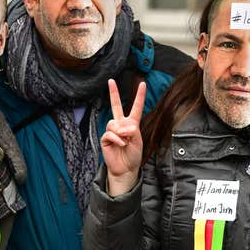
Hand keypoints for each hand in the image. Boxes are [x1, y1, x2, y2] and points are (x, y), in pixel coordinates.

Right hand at [101, 79, 146, 196]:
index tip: (143, 83)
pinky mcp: (106, 138)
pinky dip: (117, 139)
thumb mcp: (138, 142)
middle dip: (113, 93)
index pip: (136, 107)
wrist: (125, 168)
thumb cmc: (133, 155)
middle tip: (111, 81)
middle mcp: (121, 124)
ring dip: (121, 132)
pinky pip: (110, 133)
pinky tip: (120, 144)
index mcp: (132, 123)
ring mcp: (112, 131)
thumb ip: (132, 131)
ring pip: (113, 122)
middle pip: (116, 106)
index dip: (139, 96)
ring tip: (125, 141)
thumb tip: (122, 126)